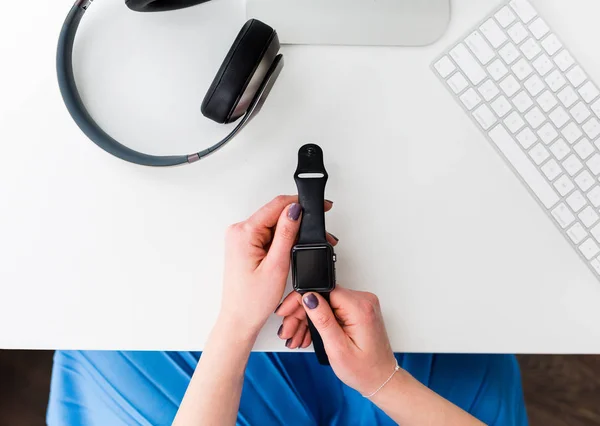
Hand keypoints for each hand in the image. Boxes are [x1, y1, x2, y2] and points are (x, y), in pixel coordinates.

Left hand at [219, 195, 333, 338]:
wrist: (239, 320)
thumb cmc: (252, 300)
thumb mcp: (276, 265)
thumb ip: (286, 234)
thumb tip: (295, 210)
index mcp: (243, 233)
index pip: (276, 206)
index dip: (300, 203)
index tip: (319, 206)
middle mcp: (239, 232)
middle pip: (275, 214)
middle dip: (299, 222)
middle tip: (319, 233)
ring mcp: (241, 239)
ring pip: (273, 225)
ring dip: (292, 233)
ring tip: (304, 249)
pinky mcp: (245, 246)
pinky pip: (267, 235)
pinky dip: (282, 241)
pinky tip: (290, 253)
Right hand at [276, 287, 396, 395]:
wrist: (380, 379)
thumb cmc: (364, 370)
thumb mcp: (338, 348)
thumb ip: (323, 320)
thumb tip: (309, 297)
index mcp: (360, 308)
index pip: (322, 289)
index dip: (300, 300)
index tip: (287, 313)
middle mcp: (363, 301)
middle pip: (321, 296)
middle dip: (300, 314)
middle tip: (288, 332)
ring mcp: (361, 305)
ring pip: (324, 302)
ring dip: (307, 319)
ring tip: (297, 337)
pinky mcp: (358, 310)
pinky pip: (332, 308)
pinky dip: (319, 320)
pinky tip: (310, 334)